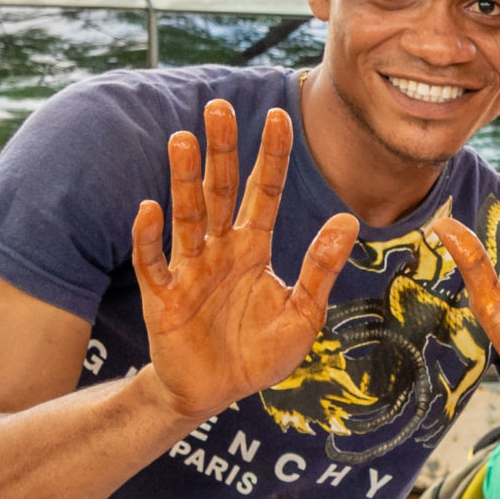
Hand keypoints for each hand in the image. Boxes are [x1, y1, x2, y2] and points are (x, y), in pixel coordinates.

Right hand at [132, 99, 357, 420]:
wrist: (216, 392)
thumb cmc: (259, 352)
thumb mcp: (303, 312)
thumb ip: (321, 266)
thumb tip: (349, 218)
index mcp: (254, 248)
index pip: (264, 192)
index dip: (272, 156)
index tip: (280, 115)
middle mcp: (220, 249)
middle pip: (221, 190)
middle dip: (221, 150)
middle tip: (218, 105)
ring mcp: (189, 268)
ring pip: (186, 215)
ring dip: (183, 179)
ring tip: (183, 138)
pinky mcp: (163, 295)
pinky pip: (153, 261)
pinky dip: (149, 236)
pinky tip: (149, 208)